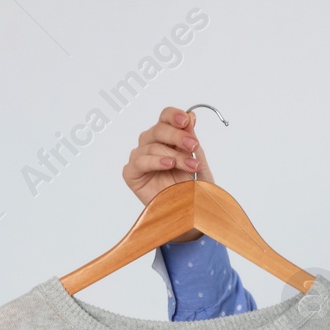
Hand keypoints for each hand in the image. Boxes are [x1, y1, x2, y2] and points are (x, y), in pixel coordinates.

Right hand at [123, 107, 213, 237]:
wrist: (190, 213)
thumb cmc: (194, 188)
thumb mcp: (197, 159)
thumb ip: (191, 138)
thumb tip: (190, 116)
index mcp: (167, 138)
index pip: (165, 118)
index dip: (174, 116)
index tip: (186, 120)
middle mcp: (151, 145)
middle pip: (158, 129)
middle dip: (178, 136)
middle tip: (193, 145)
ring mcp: (140, 159)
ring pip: (151, 146)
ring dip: (174, 155)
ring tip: (190, 166)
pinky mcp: (132, 174)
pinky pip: (139, 161)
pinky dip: (154, 161)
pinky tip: (168, 165)